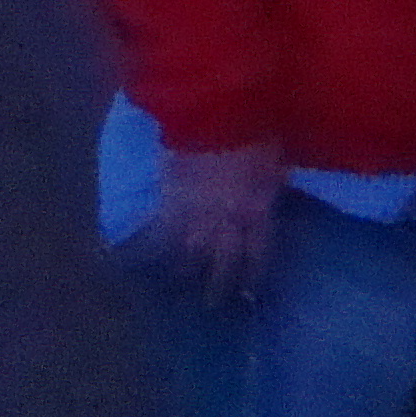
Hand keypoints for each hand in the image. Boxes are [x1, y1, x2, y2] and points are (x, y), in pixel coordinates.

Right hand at [147, 139, 282, 301]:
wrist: (217, 109)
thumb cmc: (256, 129)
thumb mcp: (274, 161)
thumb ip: (269, 187)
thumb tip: (268, 200)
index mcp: (257, 212)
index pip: (257, 255)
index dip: (253, 277)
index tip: (250, 296)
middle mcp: (226, 223)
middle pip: (222, 266)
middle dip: (219, 288)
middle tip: (213, 306)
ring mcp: (194, 216)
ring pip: (188, 257)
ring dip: (184, 274)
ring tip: (178, 289)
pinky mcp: (166, 200)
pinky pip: (157, 232)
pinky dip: (149, 246)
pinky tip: (141, 259)